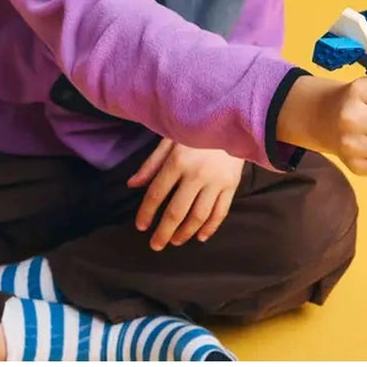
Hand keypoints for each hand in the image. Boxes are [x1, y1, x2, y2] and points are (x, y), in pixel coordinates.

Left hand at [127, 139, 244, 251]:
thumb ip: (152, 163)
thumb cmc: (196, 128)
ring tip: (175, 241)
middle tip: (156, 245)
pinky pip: (220, 212)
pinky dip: (210, 227)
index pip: (157, 193)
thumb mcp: (170, 138)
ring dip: (185, 232)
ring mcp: (216, 181)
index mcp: (178, 160)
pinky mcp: (232, 185)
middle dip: (164, 232)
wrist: (234, 120)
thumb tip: (132, 185)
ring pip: (199, 216)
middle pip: (177, 211)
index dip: (146, 212)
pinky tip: (200, 237)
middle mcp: (197, 174)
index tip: (141, 226)